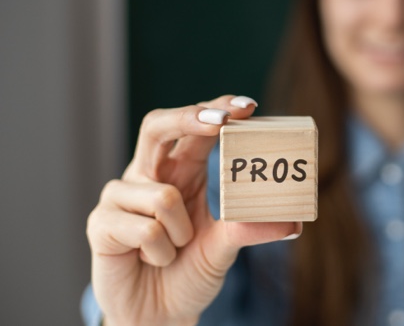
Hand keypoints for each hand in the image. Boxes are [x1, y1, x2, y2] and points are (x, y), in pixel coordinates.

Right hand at [86, 95, 299, 325]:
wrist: (158, 315)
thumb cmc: (189, 271)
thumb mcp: (225, 246)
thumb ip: (251, 228)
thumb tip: (294, 223)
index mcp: (181, 170)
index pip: (195, 127)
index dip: (216, 110)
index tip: (247, 106)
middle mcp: (149, 174)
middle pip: (157, 125)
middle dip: (189, 117)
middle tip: (223, 122)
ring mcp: (121, 196)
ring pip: (162, 196)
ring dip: (181, 233)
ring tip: (175, 249)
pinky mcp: (100, 223)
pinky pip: (145, 228)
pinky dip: (160, 252)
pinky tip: (151, 260)